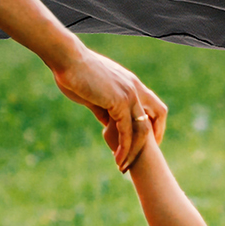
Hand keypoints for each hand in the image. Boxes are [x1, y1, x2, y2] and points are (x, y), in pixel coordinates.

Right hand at [53, 45, 166, 170]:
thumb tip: (107, 124)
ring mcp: (129, 94)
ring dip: (134, 150)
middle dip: (152, 140)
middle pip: (157, 116)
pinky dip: (124, 147)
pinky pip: (126, 131)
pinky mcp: (119, 101)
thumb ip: (104, 109)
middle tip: (140, 158)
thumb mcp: (94, 94)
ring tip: (123, 166)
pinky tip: (117, 158)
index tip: (146, 141)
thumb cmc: (75, 73)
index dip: (154, 124)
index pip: (154, 106)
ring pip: (142, 129)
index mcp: (131, 83)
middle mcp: (135, 88)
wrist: (67, 59)